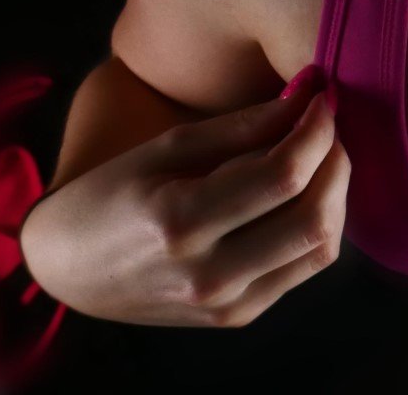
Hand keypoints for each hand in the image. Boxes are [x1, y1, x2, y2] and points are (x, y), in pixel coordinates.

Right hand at [20, 66, 349, 327]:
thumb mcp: (165, 148)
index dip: (317, 130)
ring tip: (320, 157)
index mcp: (179, 223)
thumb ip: (242, 125)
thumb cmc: (114, 194)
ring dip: (336, 193)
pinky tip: (306, 194)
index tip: (324, 97)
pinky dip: (321, 223)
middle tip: (328, 126)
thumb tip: (311, 92)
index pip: (282, 176)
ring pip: (322, 246)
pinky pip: (307, 266)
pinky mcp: (239, 315)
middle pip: (314, 217)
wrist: (70, 270)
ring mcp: (227, 304)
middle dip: (336, 160)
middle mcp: (207, 274)